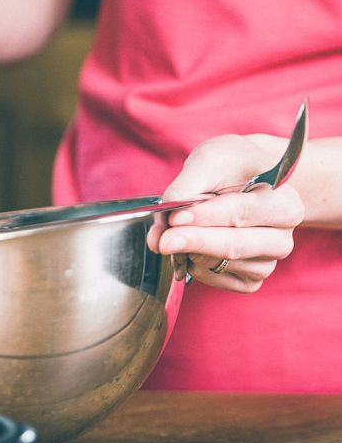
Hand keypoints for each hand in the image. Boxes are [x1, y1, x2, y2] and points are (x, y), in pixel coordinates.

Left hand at [147, 134, 304, 292]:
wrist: (245, 177)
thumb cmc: (230, 166)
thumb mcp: (209, 161)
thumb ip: (183, 192)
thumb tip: (160, 234)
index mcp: (284, 203)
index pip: (241, 213)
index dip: (205, 217)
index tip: (175, 218)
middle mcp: (283, 237)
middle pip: (235, 246)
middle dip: (194, 241)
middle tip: (163, 240)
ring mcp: (269, 261)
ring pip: (222, 264)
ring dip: (191, 251)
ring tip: (179, 231)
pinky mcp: (252, 279)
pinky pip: (218, 280)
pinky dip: (196, 267)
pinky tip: (190, 249)